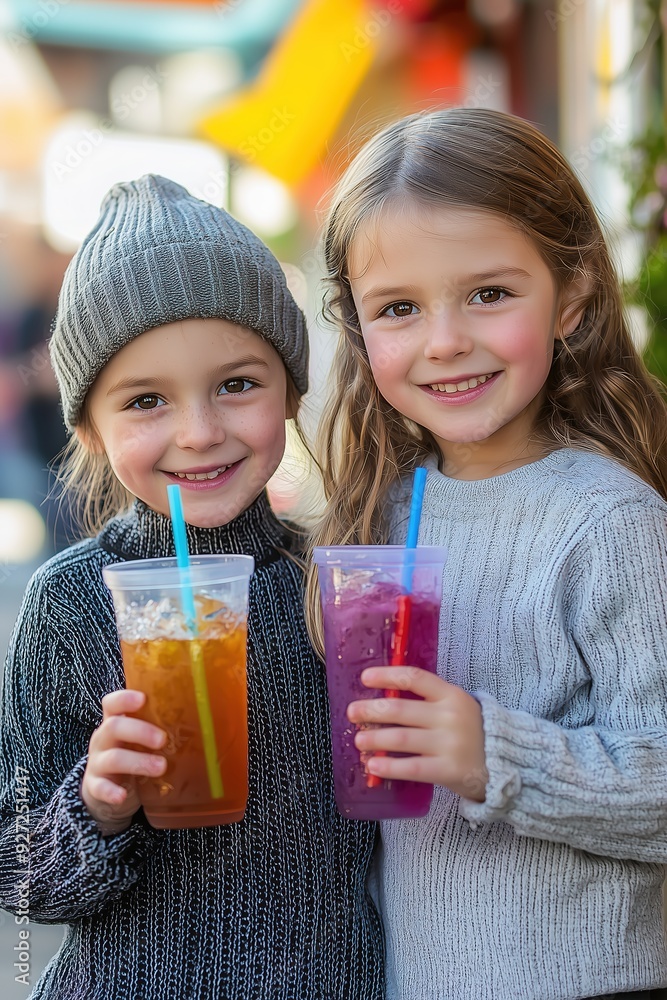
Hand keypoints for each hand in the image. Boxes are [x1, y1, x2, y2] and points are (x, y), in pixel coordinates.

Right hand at [81, 689, 166, 834]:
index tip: (143, 699)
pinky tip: (122, 795)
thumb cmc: (132, 756)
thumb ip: (159, 729)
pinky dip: (111, 791)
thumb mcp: (141, 741)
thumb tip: (202, 719)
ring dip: (137, 762)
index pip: (112, 703)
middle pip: (114, 727)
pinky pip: (99, 787)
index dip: (125, 698)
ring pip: (113, 758)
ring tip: (161, 767)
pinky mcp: (96, 786)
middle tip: (162, 739)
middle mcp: (103, 739)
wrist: (108, 791)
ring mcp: (97, 763)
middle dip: (140, 731)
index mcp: (115, 723)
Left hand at [347, 667, 487, 800]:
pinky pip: (412, 768)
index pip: (415, 678)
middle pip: (401, 709)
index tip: (365, 678)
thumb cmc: (472, 731)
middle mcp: (449, 716)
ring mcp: (449, 743)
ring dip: (375, 738)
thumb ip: (428, 701)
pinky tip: (374, 765)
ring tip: (359, 740)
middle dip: (372, 710)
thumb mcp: (456, 706)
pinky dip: (390, 766)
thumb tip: (384, 698)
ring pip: (402, 738)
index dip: (387, 675)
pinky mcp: (448, 770)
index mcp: (451, 695)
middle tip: (352, 712)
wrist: (506, 763)